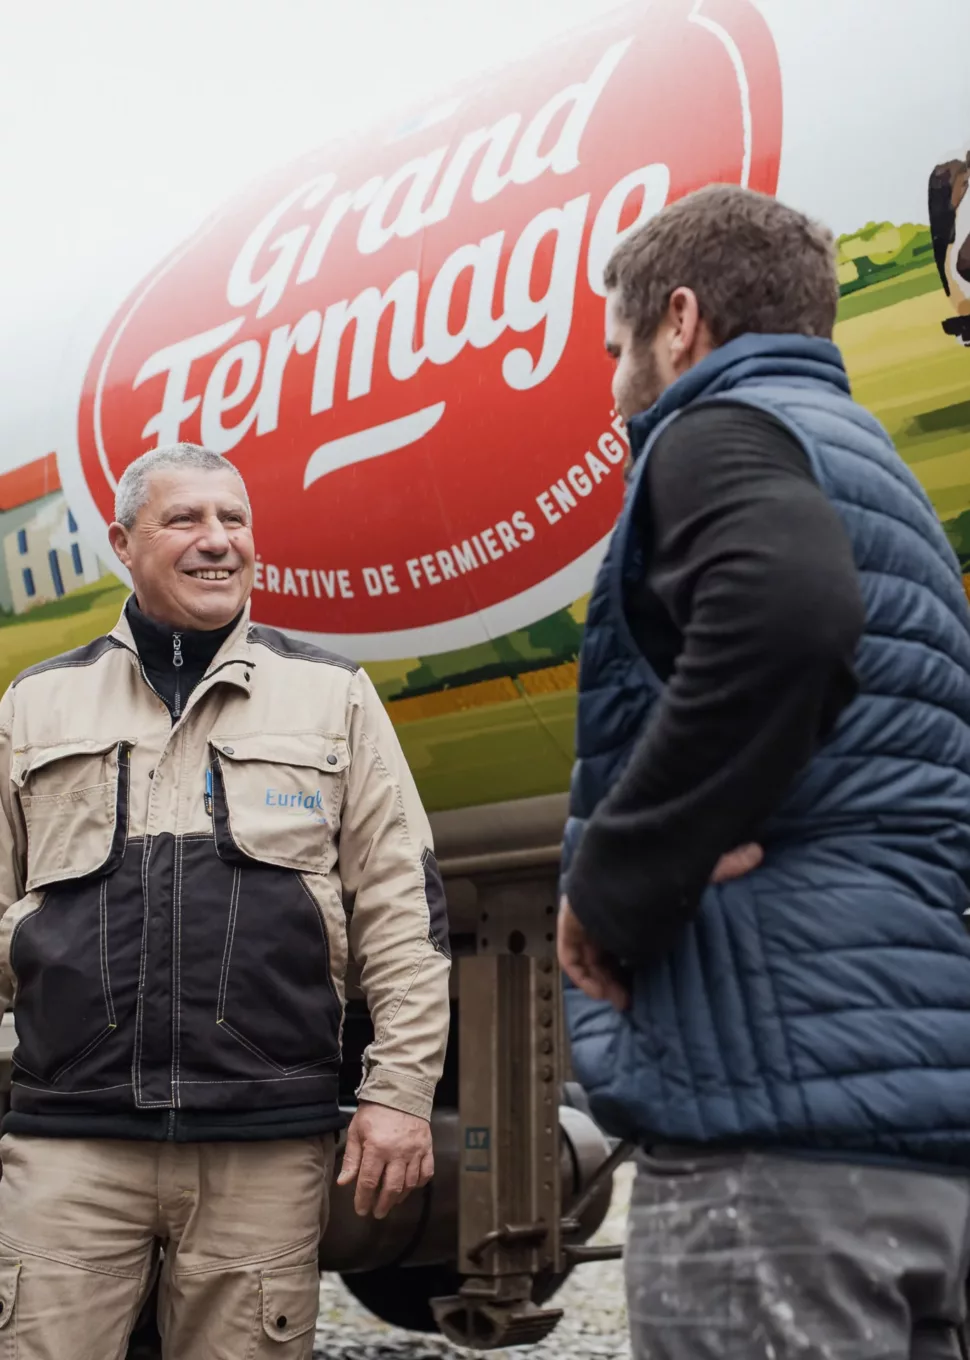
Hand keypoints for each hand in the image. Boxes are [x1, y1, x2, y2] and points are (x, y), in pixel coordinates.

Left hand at [336, 1101, 433, 1218]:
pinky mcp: (427, 1147)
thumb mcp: (356, 1131)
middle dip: (383, 1205)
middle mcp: (397, 1153)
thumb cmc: (374, 1111)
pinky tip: (410, 1186)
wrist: (400, 1091)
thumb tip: (344, 1182)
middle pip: (391, 1188)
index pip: (369, 1182)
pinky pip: (426, 1172)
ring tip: (391, 1202)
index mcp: (377, 1148)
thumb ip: (351, 1158)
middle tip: (377, 1213)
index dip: (364, 1199)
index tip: (361, 1210)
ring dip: (400, 1197)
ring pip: (409, 1184)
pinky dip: (419, 1183)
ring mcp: (415, 1151)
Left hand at [558, 844, 761, 1009]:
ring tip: (623, 1000)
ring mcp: (585, 912)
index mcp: (624, 893)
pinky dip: (583, 976)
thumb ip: (723, 865)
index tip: (644, 980)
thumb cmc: (659, 861)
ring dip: (602, 981)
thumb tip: (758, 852)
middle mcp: (603, 903)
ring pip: (588, 954)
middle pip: (603, 946)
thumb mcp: (696, 867)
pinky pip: (571, 955)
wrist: (627, 856)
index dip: (630, 956)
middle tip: (633, 999)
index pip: (622, 929)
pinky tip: (603, 992)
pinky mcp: (571, 920)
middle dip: (616, 975)